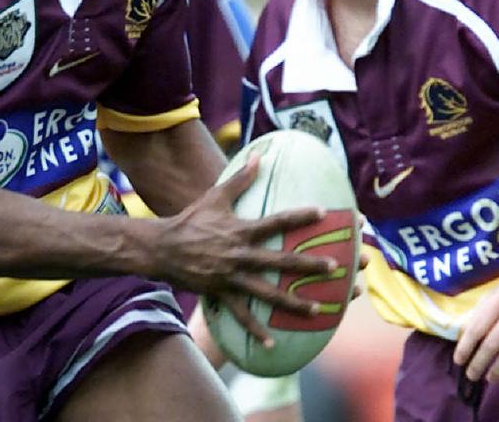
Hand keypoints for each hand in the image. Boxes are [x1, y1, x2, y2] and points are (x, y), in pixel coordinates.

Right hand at [153, 154, 335, 345]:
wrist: (162, 247)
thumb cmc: (191, 220)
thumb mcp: (214, 196)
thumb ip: (240, 179)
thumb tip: (260, 155)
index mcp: (240, 229)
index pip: (276, 221)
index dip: (300, 216)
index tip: (323, 212)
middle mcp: (239, 254)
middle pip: (280, 261)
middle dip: (309, 265)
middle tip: (336, 268)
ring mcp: (231, 276)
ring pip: (268, 293)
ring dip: (293, 303)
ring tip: (318, 309)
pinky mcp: (221, 293)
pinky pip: (242, 315)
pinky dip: (256, 330)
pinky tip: (274, 343)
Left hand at [453, 271, 498, 381]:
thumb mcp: (497, 292)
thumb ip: (482, 311)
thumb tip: (465, 334)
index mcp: (497, 301)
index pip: (476, 328)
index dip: (465, 347)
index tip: (458, 361)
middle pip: (492, 344)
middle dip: (479, 363)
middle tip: (471, 375)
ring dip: (497, 370)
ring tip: (489, 378)